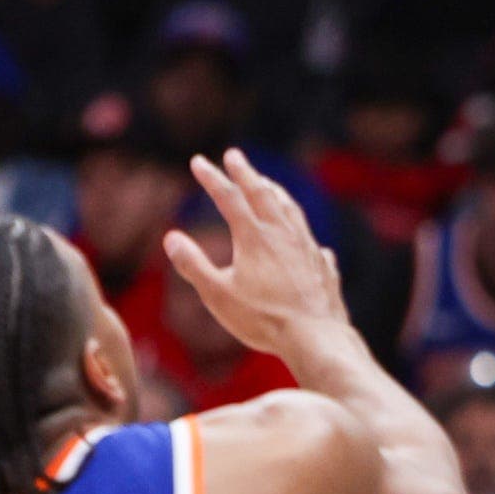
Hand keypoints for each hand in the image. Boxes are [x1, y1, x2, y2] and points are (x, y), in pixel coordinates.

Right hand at [164, 150, 349, 357]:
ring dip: (276, 193)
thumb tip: (171, 238)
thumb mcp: (218, 295)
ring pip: (291, 210)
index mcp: (254, 238)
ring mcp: (307, 248)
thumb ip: (193, 265)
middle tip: (235, 155)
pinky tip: (304, 236)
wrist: (316, 338)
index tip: (198, 161)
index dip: (212, 178)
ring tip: (268, 184)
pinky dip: (301, 229)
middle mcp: (283, 235)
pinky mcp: (323, 266)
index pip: (229, 198)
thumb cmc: (263, 320)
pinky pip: (311, 239)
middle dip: (246, 173)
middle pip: (263, 194)